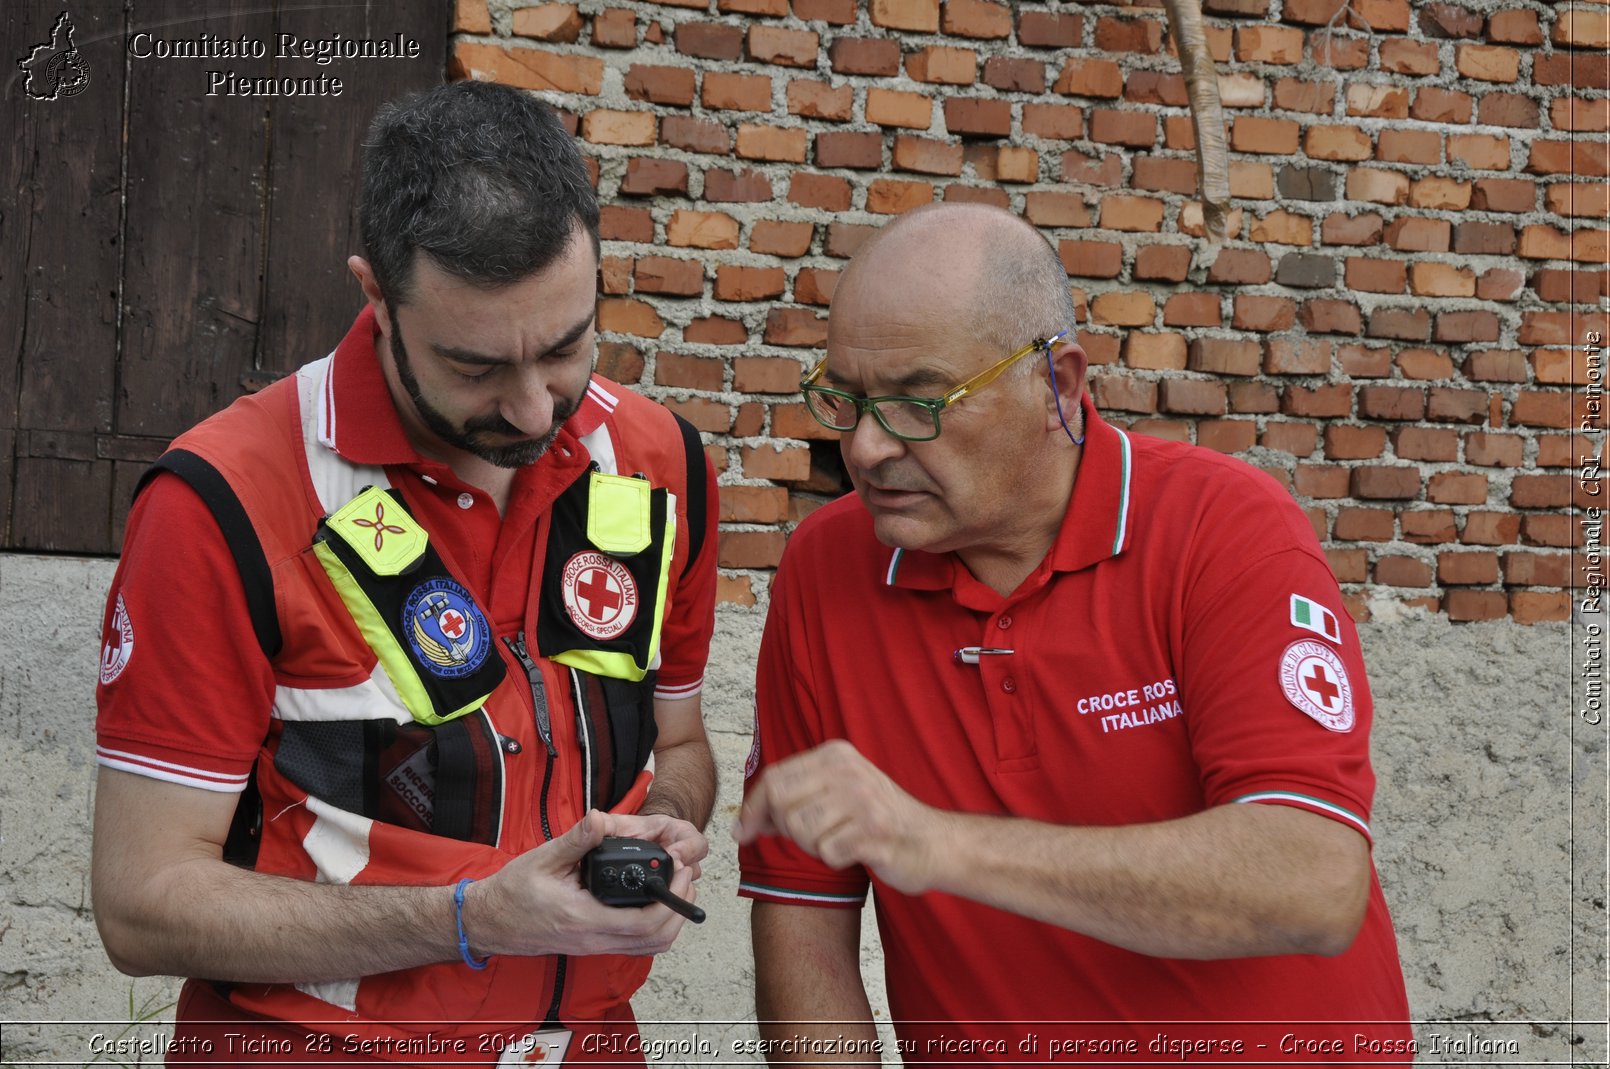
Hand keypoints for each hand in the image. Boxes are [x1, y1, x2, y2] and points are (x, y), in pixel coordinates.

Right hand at [467, 810, 705, 958]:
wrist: (490, 921)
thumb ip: (576, 840)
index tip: (680, 870)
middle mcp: (593, 939)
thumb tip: (600, 818)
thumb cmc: (513, 891)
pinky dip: (654, 927)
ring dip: (670, 920)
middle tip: (684, 877)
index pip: (644, 921)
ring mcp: (594, 946)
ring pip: (648, 947)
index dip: (671, 897)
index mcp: (584, 918)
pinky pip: (634, 944)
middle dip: (679, 908)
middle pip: (656, 940)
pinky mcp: (593, 945)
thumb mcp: (543, 858)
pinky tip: (653, 900)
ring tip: (673, 887)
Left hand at [733, 740, 943, 895]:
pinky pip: (827, 853)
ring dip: (813, 846)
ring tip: (840, 840)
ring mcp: (863, 799)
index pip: (774, 777)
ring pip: (800, 830)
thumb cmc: (877, 822)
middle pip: (781, 802)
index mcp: (836, 755)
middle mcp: (848, 770)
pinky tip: (856, 852)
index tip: (743, 832)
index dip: (753, 808)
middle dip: (784, 828)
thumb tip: (743, 822)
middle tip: (811, 837)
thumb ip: (793, 801)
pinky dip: (835, 860)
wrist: (933, 843)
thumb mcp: (836, 795)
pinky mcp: (874, 832)